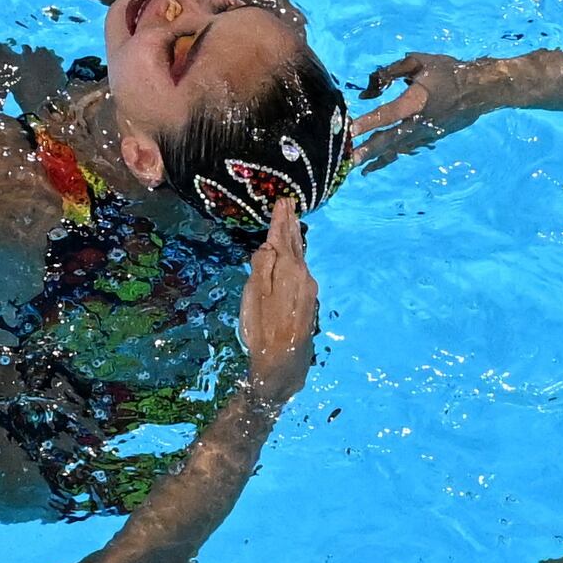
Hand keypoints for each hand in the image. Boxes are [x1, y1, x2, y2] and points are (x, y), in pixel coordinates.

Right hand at [232, 196, 318, 387]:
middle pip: (295, 244)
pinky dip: (296, 256)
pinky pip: (301, 269)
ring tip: (290, 223)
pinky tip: (293, 255)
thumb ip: (261, 266)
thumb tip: (267, 245)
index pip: (283, 237)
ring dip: (294, 239)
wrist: (283, 361)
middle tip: (288, 205)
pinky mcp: (308, 301)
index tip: (282, 201)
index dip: (280, 219)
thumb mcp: (253, 295)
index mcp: (288, 270)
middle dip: (290, 225)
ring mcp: (309, 289)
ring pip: (299, 257)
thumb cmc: (262, 328)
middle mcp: (304, 275)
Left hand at [352, 46, 539, 151]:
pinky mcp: (432, 136)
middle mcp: (418, 122)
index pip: (385, 115)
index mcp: (414, 103)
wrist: (481, 89)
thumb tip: (369, 89)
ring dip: (379, 159)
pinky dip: (396, 155)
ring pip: (398, 148)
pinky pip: (409, 147)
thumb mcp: (418, 61)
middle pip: (388, 140)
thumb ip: (390, 72)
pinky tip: (385, 160)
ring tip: (363, 170)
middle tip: (349, 161)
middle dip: (368, 151)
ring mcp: (426, 133)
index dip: (366, 123)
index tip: (349, 131)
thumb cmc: (449, 71)